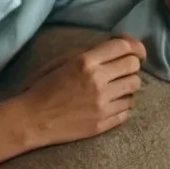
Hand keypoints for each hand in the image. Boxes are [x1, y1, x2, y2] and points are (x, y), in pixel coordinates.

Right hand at [19, 35, 145, 149]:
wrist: (33, 119)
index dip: (134, 46)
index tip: (136, 50)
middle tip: (123, 68)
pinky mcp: (104, 122)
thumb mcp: (62, 60)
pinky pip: (128, 109)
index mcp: (85, 61)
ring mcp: (103, 103)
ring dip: (127, 84)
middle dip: (131, 64)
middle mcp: (97, 81)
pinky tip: (109, 103)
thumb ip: (89, 52)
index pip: (123, 47)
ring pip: (134, 87)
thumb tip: (116, 45)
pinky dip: (122, 104)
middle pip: (133, 66)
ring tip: (116, 86)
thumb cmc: (44, 86)